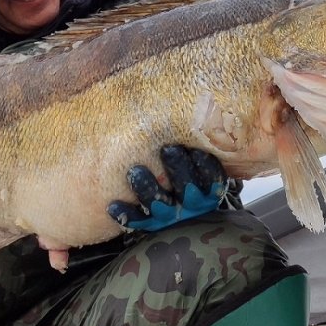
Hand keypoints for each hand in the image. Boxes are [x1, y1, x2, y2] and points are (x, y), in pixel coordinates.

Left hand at [107, 145, 226, 231]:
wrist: (183, 215)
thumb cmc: (188, 169)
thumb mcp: (198, 158)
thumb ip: (197, 140)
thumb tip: (197, 101)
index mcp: (209, 187)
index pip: (213, 179)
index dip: (206, 166)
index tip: (197, 149)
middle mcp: (193, 202)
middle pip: (188, 189)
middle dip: (178, 169)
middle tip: (167, 149)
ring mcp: (173, 216)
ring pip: (161, 205)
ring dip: (148, 189)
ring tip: (135, 171)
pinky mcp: (152, 224)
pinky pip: (139, 222)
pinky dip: (126, 214)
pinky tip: (112, 204)